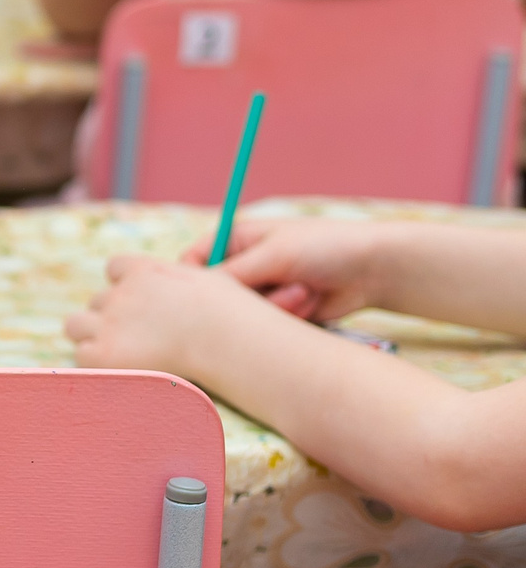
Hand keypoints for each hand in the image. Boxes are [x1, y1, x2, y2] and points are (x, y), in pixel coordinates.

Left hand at [65, 253, 263, 377]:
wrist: (229, 341)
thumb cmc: (233, 315)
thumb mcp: (210, 281)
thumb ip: (186, 279)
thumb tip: (183, 281)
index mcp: (144, 270)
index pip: (115, 268)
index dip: (125, 286)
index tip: (142, 302)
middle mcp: (121, 293)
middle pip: (98, 301)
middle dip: (113, 316)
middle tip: (139, 337)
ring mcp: (110, 322)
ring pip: (77, 325)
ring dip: (92, 336)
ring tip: (121, 353)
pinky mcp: (105, 353)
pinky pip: (82, 355)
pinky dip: (95, 363)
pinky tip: (120, 370)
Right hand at [186, 217, 393, 322]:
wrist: (376, 270)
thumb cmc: (324, 247)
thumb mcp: (273, 255)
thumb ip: (230, 274)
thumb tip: (192, 294)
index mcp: (235, 240)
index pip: (193, 263)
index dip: (193, 282)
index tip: (203, 298)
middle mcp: (244, 266)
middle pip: (218, 296)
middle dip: (248, 298)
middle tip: (277, 288)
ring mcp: (263, 291)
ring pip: (244, 315)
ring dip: (275, 307)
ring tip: (303, 291)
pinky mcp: (280, 313)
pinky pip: (267, 326)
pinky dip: (289, 317)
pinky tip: (311, 302)